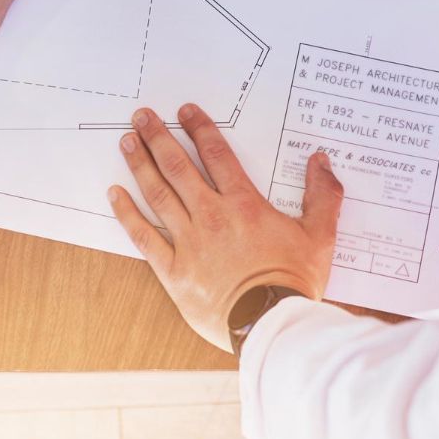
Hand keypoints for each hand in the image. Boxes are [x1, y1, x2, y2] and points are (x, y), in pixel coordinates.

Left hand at [108, 104, 343, 351]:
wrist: (272, 326)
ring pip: (158, 195)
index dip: (199, 128)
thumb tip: (322, 161)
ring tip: (127, 142)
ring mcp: (189, 243)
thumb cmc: (294, 284)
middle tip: (141, 116)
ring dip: (140, 165)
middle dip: (158, 137)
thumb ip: (323, 196)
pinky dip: (127, 214)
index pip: (217, 154)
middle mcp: (212, 216)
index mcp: (244, 205)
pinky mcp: (174, 271)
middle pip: (178, 167)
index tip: (184, 111)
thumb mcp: (320, 238)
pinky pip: (144, 238)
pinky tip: (115, 195)